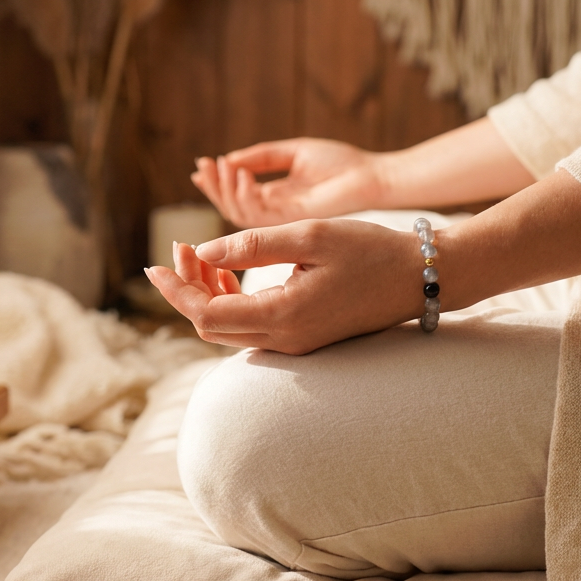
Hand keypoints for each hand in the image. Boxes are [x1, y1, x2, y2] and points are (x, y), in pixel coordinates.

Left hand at [144, 219, 424, 354]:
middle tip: (182, 249)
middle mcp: (286, 341)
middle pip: (210, 326)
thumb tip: (202, 252)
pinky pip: (250, 328)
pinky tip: (228, 272)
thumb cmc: (370, 249)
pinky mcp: (302, 339)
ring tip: (201, 256)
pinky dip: (230, 302)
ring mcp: (294, 345)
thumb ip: (252, 244)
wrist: (421, 276)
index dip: (177, 289)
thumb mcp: (310, 235)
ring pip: (229, 329)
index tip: (159, 261)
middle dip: (187, 289)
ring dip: (207, 295)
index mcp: (284, 316)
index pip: (207, 313)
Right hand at [192, 139, 384, 227]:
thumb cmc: (341, 164)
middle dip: (215, 189)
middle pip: (233, 210)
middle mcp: (277, 217)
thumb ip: (262, 157)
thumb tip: (229, 160)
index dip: (217, 184)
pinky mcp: (294, 225)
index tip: (201, 164)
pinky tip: (243, 175)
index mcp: (276, 201)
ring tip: (224, 167)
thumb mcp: (293, 152)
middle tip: (204, 167)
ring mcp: (284, 223)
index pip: (237, 198)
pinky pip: (259, 216)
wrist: (371, 178)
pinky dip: (246, 196)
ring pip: (240, 217)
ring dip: (226, 191)